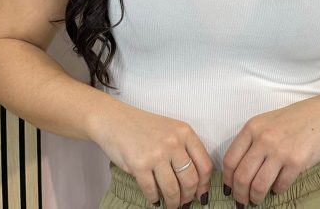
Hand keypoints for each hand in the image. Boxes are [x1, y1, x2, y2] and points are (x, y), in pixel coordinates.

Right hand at [91, 101, 212, 208]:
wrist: (114, 120)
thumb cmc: (143, 126)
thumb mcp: (170, 130)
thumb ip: (185, 150)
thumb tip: (196, 182)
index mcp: (184, 132)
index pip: (204, 165)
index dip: (204, 185)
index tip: (201, 194)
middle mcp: (173, 142)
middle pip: (191, 180)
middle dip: (188, 197)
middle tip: (184, 203)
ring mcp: (157, 154)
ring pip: (173, 190)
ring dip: (173, 203)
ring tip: (171, 205)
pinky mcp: (139, 165)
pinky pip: (152, 191)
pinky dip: (155, 199)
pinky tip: (154, 199)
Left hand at [222, 93, 319, 206]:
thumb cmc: (292, 120)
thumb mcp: (265, 123)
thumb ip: (251, 141)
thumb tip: (236, 171)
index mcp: (252, 127)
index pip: (230, 160)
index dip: (228, 179)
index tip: (229, 188)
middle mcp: (263, 138)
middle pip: (242, 176)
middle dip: (240, 194)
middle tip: (242, 201)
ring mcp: (280, 150)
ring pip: (258, 185)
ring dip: (256, 198)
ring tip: (257, 199)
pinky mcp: (297, 161)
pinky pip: (280, 185)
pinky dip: (276, 191)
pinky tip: (278, 187)